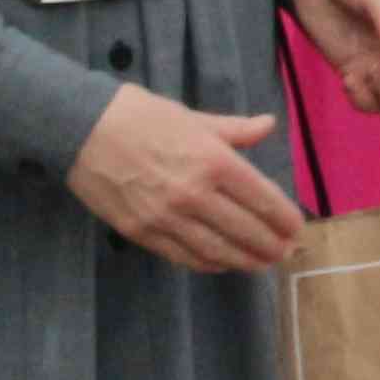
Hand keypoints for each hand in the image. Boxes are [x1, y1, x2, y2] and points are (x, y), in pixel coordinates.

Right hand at [66, 84, 307, 272]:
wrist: (82, 128)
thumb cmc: (141, 116)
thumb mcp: (193, 117)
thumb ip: (234, 130)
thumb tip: (268, 125)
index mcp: (214, 160)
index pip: (262, 199)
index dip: (284, 219)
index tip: (297, 229)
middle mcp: (195, 193)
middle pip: (245, 230)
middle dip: (270, 245)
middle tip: (284, 253)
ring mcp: (167, 217)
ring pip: (217, 250)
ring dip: (244, 261)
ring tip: (261, 264)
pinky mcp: (141, 233)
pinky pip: (183, 256)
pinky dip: (208, 264)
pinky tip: (222, 264)